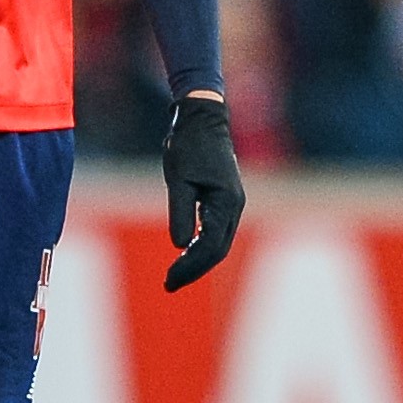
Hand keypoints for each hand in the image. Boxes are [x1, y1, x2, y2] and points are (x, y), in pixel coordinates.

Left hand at [161, 92, 243, 291]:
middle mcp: (234, 206)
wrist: (202, 117)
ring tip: (175, 276)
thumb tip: (179, 245)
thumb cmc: (188, 144)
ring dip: (198, 261)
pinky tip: (184, 252)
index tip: (169, 280)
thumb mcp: (178, 179)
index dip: (189, 267)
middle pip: (217, 250)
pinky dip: (201, 246)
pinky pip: (216, 231)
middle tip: (169, 285)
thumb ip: (180, 212)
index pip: (209, 247)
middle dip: (194, 270)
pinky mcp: (224, 199)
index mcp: (225, 202)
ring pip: (218, 243)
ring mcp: (232, 204)